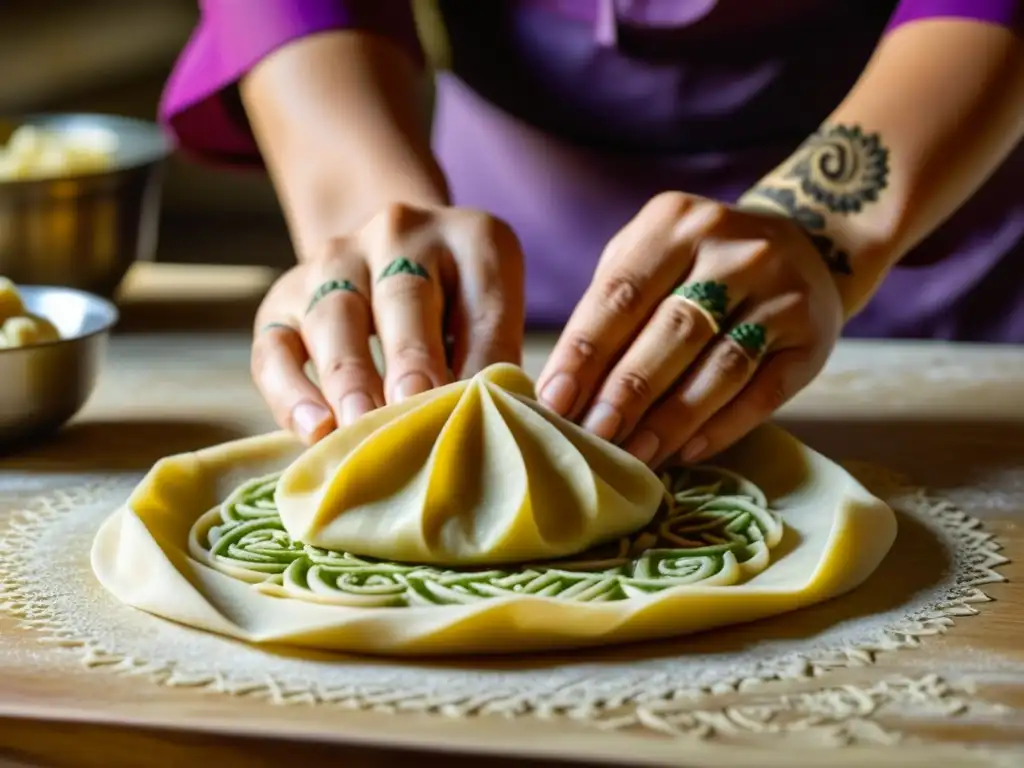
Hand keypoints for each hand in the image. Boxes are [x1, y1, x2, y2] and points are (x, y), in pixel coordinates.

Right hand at [252, 203, 524, 442]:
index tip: (481, 410)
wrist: (392, 256)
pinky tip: (315, 431)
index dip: (484, 356)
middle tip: (414, 408)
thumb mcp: (492, 314)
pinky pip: (276, 346)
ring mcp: (333, 260)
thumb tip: (503, 424)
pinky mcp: (283, 299)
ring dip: (349, 378)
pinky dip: (291, 392)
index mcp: (471, 238)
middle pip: (403, 296)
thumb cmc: (459, 310)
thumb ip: (496, 358)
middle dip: (411, 358)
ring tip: (362, 428)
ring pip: (335, 317)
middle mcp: (398, 233)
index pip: (484, 298)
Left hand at [536, 191, 844, 466]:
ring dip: (672, 419)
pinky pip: (764, 392)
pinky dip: (723, 427)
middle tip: (592, 437)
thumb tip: (562, 389)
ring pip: (721, 366)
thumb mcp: (650, 256)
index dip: (586, 352)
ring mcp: (781, 293)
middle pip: (673, 332)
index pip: (622, 294)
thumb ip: (609, 307)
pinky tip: (686, 452)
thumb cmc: (696, 263)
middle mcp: (735, 251)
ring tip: (634, 456)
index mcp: (677, 223)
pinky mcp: (812, 339)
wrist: (805, 248)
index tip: (553, 402)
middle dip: (626, 392)